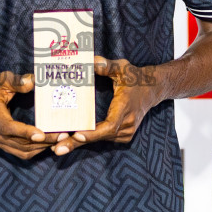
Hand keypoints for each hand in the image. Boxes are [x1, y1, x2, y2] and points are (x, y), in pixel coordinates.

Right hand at [0, 70, 54, 159]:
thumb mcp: (3, 79)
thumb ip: (18, 81)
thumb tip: (33, 81)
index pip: (8, 127)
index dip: (24, 132)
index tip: (41, 134)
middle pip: (18, 141)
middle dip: (42, 141)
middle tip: (62, 135)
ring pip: (21, 150)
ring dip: (41, 147)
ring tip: (60, 140)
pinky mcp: (1, 143)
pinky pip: (20, 152)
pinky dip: (35, 150)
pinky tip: (48, 144)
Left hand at [49, 56, 165, 156]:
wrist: (152, 89)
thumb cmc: (135, 77)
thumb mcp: (122, 67)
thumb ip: (107, 65)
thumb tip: (91, 62)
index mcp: (126, 107)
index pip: (109, 125)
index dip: (93, 132)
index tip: (77, 135)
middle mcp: (128, 123)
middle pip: (100, 136)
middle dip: (78, 143)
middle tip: (58, 149)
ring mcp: (127, 131)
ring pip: (101, 139)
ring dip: (80, 143)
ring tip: (58, 147)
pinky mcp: (125, 135)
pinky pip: (104, 138)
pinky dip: (89, 139)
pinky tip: (71, 140)